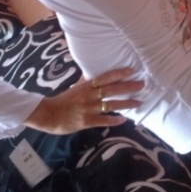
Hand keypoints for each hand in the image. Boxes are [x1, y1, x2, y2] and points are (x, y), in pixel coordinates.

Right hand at [24, 67, 143, 134]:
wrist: (48, 114)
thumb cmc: (62, 100)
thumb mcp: (74, 87)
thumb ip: (84, 80)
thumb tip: (91, 71)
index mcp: (86, 86)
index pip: (105, 77)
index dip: (118, 74)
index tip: (131, 70)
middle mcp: (89, 96)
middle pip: (112, 90)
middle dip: (128, 87)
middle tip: (142, 85)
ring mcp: (88, 109)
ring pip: (111, 105)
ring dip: (126, 104)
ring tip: (138, 103)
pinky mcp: (86, 121)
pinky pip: (103, 120)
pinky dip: (114, 120)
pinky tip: (123, 120)